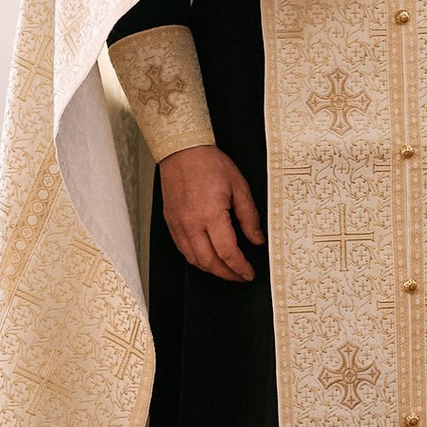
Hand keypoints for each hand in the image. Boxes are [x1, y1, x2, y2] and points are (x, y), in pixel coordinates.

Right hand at [158, 144, 262, 281]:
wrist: (182, 150)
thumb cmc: (209, 163)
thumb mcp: (239, 186)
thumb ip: (249, 216)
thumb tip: (256, 239)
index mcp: (211, 215)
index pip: (227, 252)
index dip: (240, 267)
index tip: (248, 272)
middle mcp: (191, 223)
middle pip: (209, 262)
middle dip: (227, 274)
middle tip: (240, 276)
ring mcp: (178, 224)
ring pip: (193, 259)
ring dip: (211, 269)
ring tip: (226, 269)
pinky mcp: (170, 222)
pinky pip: (182, 249)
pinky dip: (196, 258)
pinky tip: (207, 257)